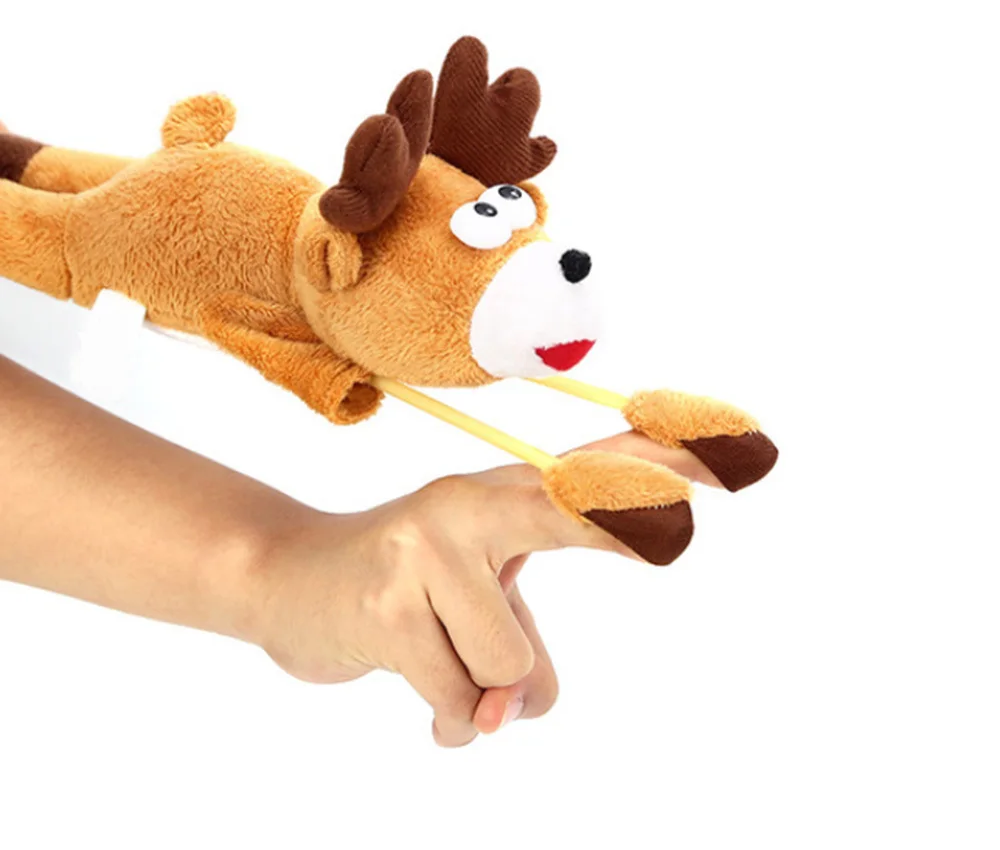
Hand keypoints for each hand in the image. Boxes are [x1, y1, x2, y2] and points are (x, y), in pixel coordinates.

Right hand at [251, 431, 719, 746]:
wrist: (285, 580)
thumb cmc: (405, 591)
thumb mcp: (475, 593)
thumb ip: (523, 649)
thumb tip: (515, 710)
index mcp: (496, 495)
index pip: (588, 475)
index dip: (660, 463)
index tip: (732, 455)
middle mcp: (465, 505)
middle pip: (563, 510)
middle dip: (629, 516)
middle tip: (692, 513)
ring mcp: (423, 552)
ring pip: (511, 666)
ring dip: (487, 693)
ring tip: (446, 663)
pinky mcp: (387, 610)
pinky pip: (463, 703)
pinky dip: (454, 720)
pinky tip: (423, 689)